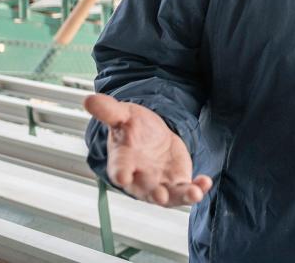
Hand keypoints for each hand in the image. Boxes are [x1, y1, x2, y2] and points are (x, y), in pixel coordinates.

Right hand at [84, 93, 212, 206]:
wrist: (150, 137)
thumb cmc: (132, 128)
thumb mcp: (122, 114)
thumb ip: (109, 110)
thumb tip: (89, 98)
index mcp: (122, 161)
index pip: (119, 168)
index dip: (120, 172)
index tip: (122, 176)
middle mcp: (139, 177)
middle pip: (145, 188)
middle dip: (154, 193)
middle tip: (160, 196)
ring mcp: (159, 183)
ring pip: (169, 196)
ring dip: (181, 196)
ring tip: (194, 194)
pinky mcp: (176, 183)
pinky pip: (186, 190)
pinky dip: (196, 189)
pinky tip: (205, 182)